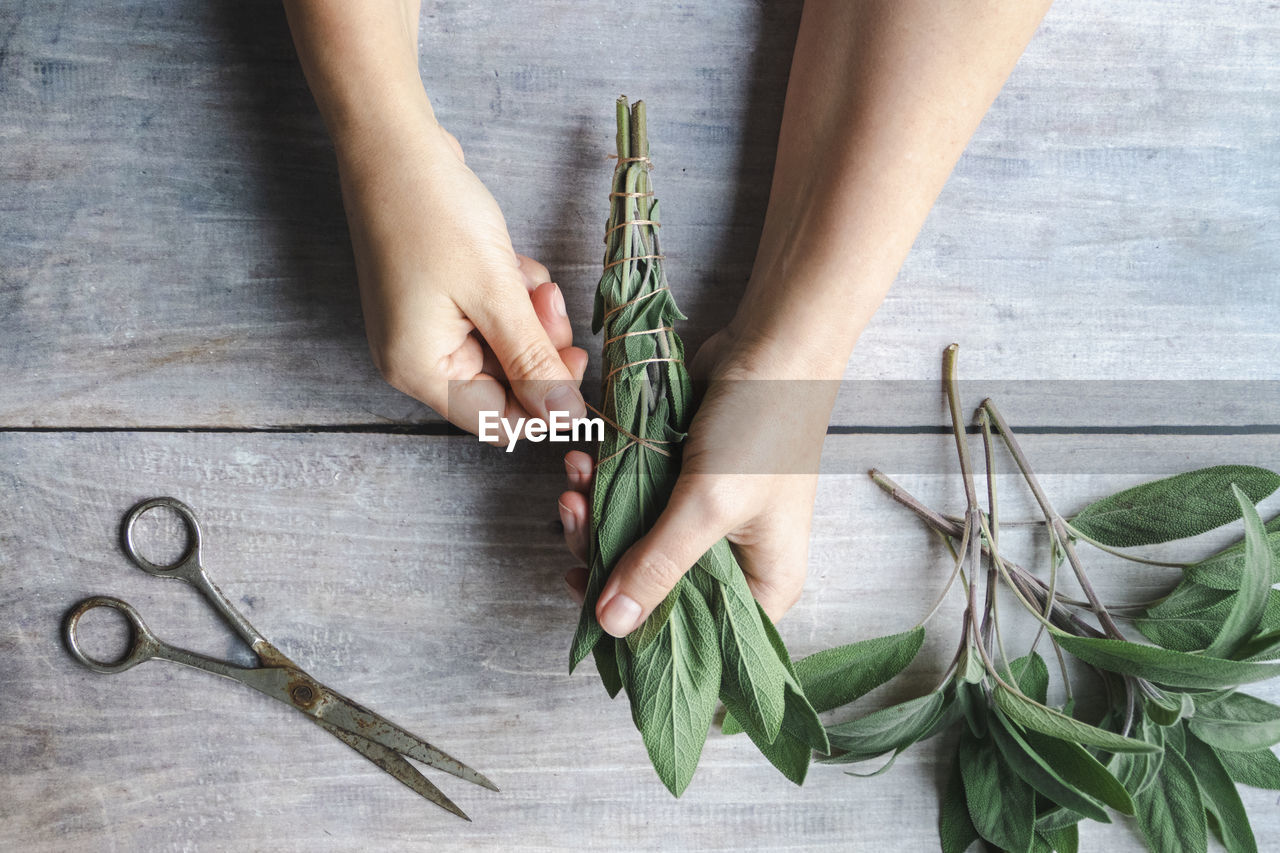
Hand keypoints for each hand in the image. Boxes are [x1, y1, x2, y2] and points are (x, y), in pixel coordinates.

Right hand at [333, 112, 587, 434]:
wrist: (392, 144)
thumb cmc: (432, 213)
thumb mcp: (495, 292)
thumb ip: (532, 359)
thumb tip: (565, 416)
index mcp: (420, 370)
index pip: (496, 421)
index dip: (544, 403)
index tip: (578, 365)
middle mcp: (418, 357)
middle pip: (504, 384)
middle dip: (539, 347)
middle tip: (552, 305)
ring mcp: (427, 326)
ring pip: (505, 346)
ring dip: (530, 317)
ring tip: (529, 277)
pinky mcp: (440, 297)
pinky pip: (493, 315)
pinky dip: (513, 295)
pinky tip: (511, 263)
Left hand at [558, 328, 839, 633]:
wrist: (773, 344)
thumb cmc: (761, 427)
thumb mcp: (709, 504)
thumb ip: (657, 565)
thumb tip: (611, 626)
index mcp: (764, 586)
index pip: (694, 637)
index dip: (636, 629)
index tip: (585, 595)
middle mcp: (736, 563)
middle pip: (652, 591)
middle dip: (602, 555)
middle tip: (572, 516)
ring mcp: (708, 525)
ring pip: (634, 545)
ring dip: (594, 514)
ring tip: (573, 479)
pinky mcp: (683, 488)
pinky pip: (632, 504)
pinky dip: (603, 487)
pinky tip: (584, 462)